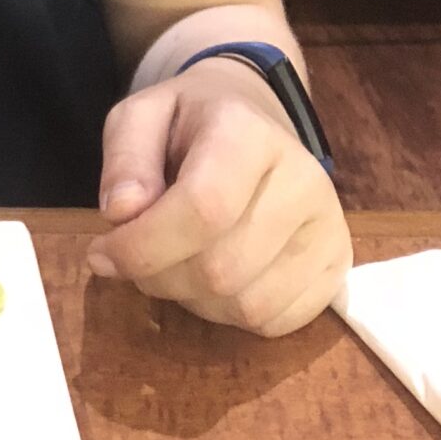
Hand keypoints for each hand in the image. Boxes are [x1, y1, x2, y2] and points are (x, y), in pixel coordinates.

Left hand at [88, 59, 351, 335]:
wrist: (255, 121)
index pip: (204, 207)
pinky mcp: (338, 267)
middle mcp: (303, 180)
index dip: (144, 245)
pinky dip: (230, 315)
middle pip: (220, 268)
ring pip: (247, 304)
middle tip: (137, 256)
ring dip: (192, 300)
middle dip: (160, 276)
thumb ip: (125, 158)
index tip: (102, 254)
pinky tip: (216, 277)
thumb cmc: (190, 124)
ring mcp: (329, 227)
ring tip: (178, 261)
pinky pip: (275, 322)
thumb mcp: (141, 116)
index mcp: (250, 133)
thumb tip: (122, 212)